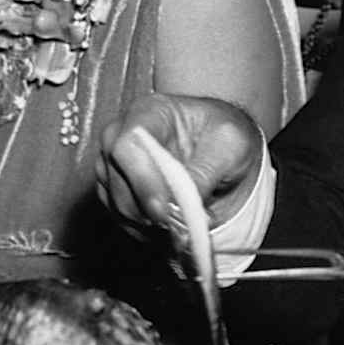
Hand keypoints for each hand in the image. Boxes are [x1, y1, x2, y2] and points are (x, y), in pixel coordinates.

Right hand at [97, 92, 263, 233]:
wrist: (220, 148)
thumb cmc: (223, 135)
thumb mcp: (229, 144)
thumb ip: (206, 171)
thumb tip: (182, 205)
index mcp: (149, 112)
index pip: (128, 144)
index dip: (142, 180)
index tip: (164, 210)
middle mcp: (120, 135)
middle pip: (116, 178)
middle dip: (149, 210)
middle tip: (183, 227)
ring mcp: (113, 165)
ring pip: (118, 205)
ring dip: (152, 224)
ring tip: (187, 225)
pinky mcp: (115, 193)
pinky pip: (123, 221)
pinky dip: (149, 232)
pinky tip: (175, 228)